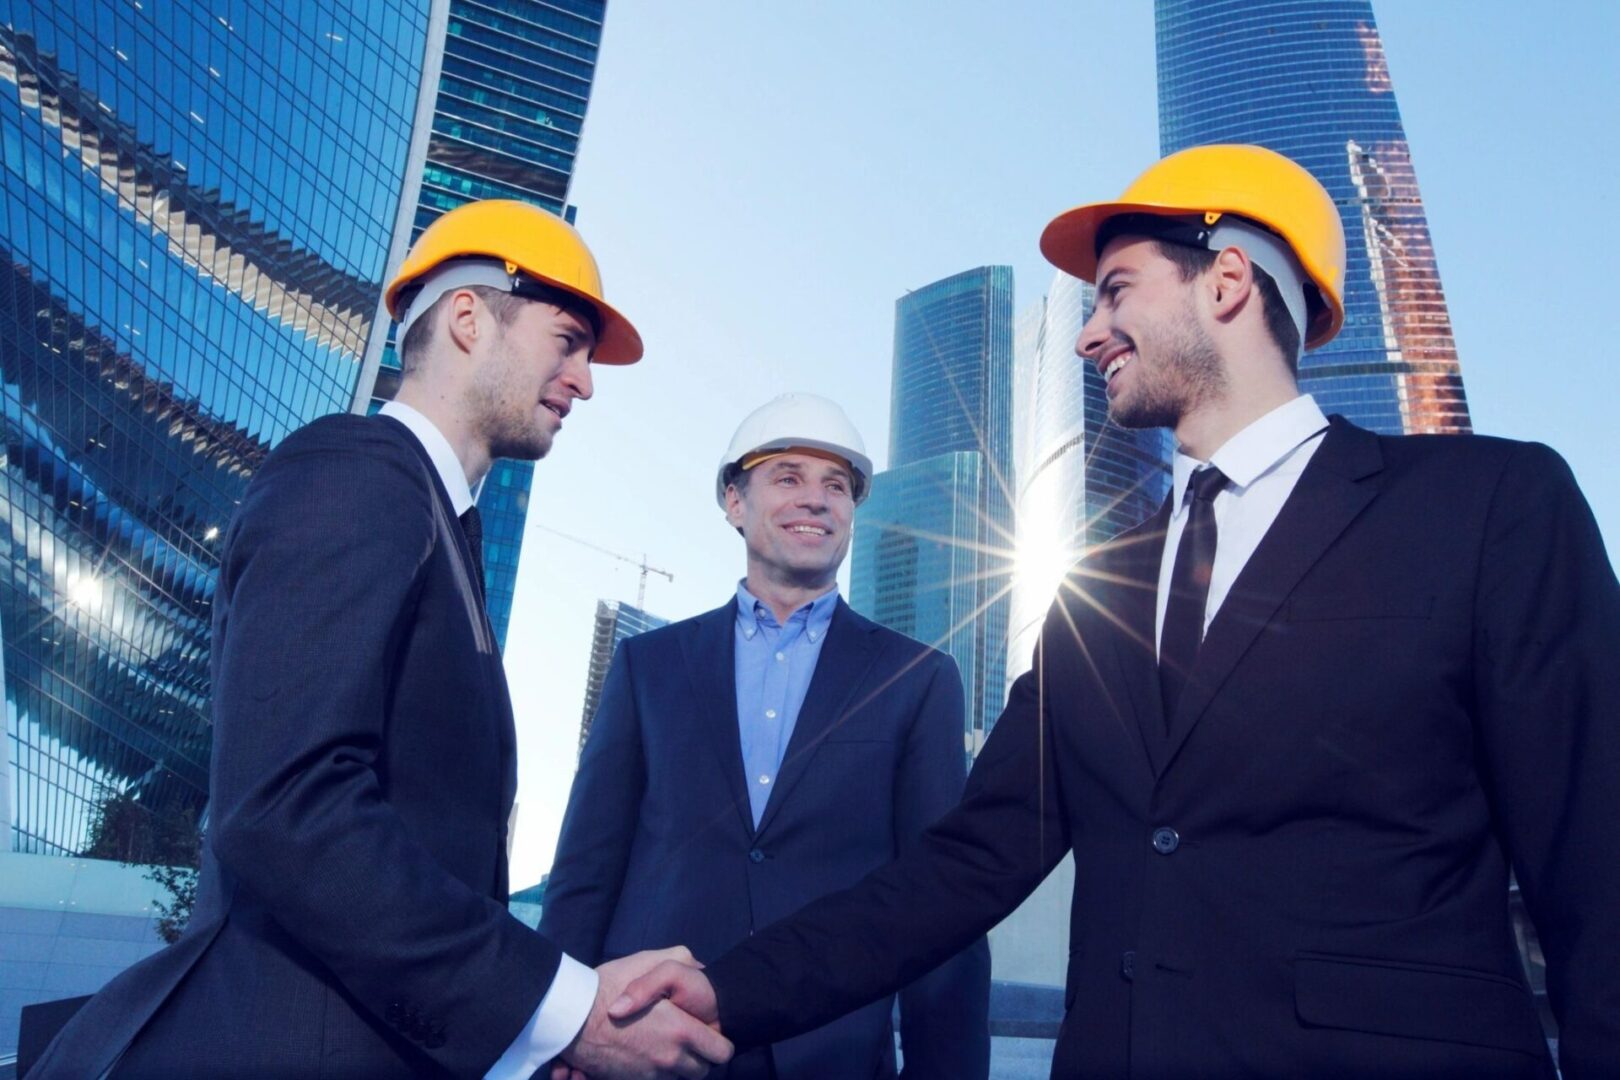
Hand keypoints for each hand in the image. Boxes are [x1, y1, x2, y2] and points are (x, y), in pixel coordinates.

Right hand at [560, 947, 729, 1079]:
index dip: (719, 1042)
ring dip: (678, 1068)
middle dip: (700, 1058)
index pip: (722, 1052)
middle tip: (690, 1041)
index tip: (710, 1033)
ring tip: (666, 1047)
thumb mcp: (648, 962)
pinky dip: (655, 1074)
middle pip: (702, 1071)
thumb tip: (700, 969)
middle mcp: (670, 1058)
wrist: (569, 1017)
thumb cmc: (607, 987)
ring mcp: (650, 1074)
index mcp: (681, 1031)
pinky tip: (646, 1055)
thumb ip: (681, 962)